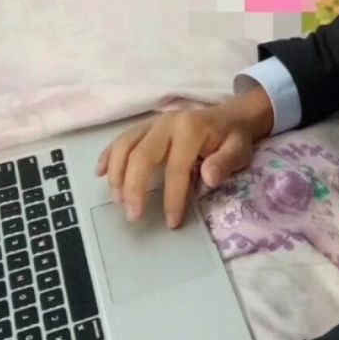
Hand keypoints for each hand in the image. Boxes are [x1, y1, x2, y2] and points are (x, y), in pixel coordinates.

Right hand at [97, 105, 256, 227]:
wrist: (228, 116)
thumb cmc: (232, 138)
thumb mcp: (239, 150)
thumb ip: (225, 163)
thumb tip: (209, 179)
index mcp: (190, 129)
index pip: (176, 168)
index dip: (172, 197)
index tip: (172, 222)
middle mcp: (166, 123)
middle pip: (141, 155)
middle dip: (134, 187)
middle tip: (133, 215)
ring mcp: (152, 123)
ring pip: (124, 146)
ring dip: (117, 174)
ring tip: (118, 200)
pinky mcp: (144, 127)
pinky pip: (120, 139)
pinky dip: (107, 156)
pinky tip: (99, 174)